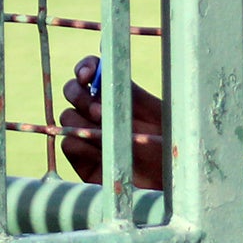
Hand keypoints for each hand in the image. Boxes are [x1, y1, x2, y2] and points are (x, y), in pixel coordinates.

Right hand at [56, 56, 164, 190]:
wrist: (174, 190)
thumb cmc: (174, 150)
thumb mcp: (161, 115)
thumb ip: (133, 90)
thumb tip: (109, 52)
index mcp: (121, 95)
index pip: (93, 71)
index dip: (86, 67)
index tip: (88, 74)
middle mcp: (102, 113)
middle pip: (72, 90)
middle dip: (79, 93)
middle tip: (99, 111)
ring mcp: (90, 136)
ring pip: (68, 115)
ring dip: (81, 119)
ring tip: (105, 132)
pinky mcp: (84, 162)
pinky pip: (68, 143)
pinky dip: (79, 143)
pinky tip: (99, 152)